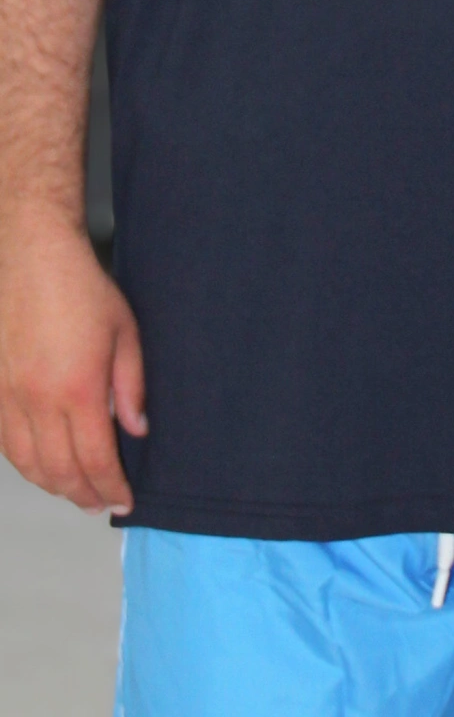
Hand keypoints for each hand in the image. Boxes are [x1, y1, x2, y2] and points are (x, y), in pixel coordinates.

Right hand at [0, 216, 146, 513]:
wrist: (32, 255)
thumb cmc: (81, 288)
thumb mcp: (125, 333)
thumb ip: (131, 387)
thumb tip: (135, 429)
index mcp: (77, 389)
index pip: (95, 459)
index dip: (110, 487)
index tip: (123, 501)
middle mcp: (36, 400)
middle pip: (58, 470)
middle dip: (82, 494)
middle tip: (100, 503)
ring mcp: (7, 396)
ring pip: (26, 462)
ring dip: (52, 484)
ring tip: (74, 490)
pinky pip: (5, 441)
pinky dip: (24, 462)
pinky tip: (40, 463)